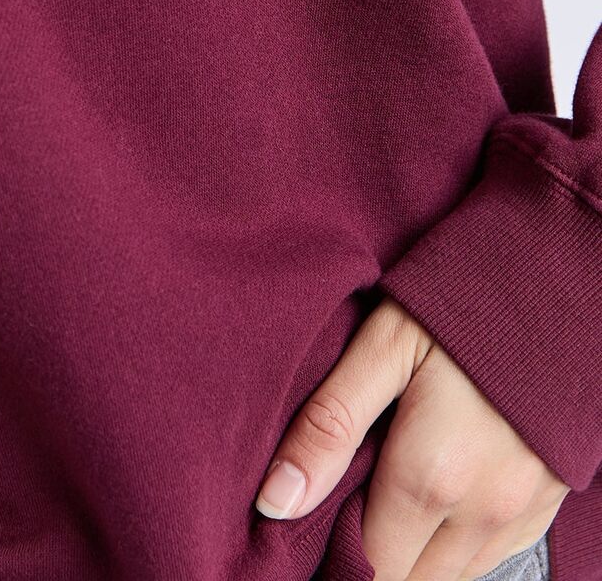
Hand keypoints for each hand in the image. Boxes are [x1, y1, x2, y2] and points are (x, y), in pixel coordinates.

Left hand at [254, 296, 568, 580]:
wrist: (558, 282)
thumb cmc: (464, 301)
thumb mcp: (385, 346)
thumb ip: (330, 424)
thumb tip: (276, 501)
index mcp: (431, 476)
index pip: (367, 564)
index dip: (328, 549)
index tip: (303, 520)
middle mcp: (483, 513)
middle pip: (407, 576)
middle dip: (367, 553)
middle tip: (337, 499)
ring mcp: (521, 514)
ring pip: (449, 574)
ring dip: (411, 551)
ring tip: (379, 492)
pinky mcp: (546, 506)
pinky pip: (489, 556)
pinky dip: (453, 542)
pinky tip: (431, 492)